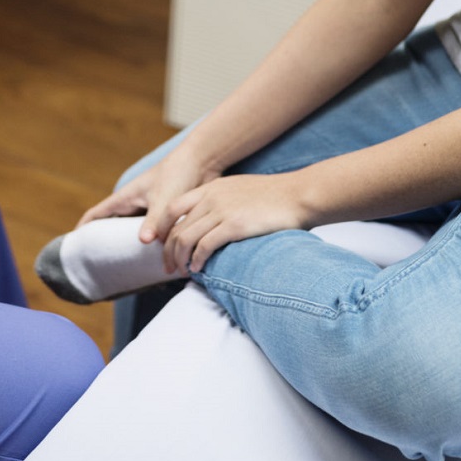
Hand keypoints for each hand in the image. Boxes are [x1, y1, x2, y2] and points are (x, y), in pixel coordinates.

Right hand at [78, 140, 221, 261]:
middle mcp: (133, 204)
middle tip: (101, 268)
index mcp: (125, 198)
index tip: (73, 247)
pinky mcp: (163, 213)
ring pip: (131, 231)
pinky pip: (150, 232)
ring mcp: (147, 208)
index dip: (83, 229)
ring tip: (126, 270)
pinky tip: (154, 259)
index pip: (96, 214)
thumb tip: (142, 241)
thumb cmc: (177, 174)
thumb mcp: (164, 199)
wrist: (200, 161)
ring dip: (129, 246)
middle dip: (105, 244)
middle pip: (111, 226)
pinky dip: (148, 245)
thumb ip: (153, 220)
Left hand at [163, 172, 306, 273]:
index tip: (163, 245)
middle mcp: (211, 197)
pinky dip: (197, 260)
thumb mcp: (240, 190)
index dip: (163, 228)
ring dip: (180, 258)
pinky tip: (198, 269)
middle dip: (168, 250)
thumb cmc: (275, 196)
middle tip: (168, 266)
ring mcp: (221, 210)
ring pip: (185, 237)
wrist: (298, 194)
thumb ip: (223, 201)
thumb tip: (215, 222)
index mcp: (211, 188)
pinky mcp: (234, 225)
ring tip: (181, 272)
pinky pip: (205, 245)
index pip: (173, 207)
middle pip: (176, 226)